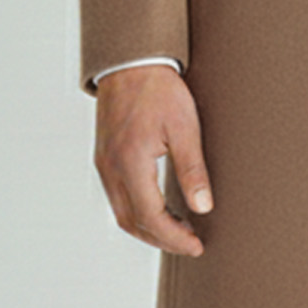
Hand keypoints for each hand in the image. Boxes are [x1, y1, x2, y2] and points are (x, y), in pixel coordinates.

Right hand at [93, 64, 212, 257]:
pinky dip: (138, 211)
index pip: (150, 218)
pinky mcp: (104, 158)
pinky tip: (159, 207)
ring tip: (179, 230)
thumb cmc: (159, 88)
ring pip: (122, 213)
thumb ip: (192, 169)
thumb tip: (203, 207)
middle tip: (190, 244)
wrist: (131, 61)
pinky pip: (118, 197)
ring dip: (149, 228)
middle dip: (162, 239)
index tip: (196, 245)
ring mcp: (104, 164)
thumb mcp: (184, 126)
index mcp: (130, 163)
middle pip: (132, 223)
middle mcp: (110, 169)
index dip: (174, 238)